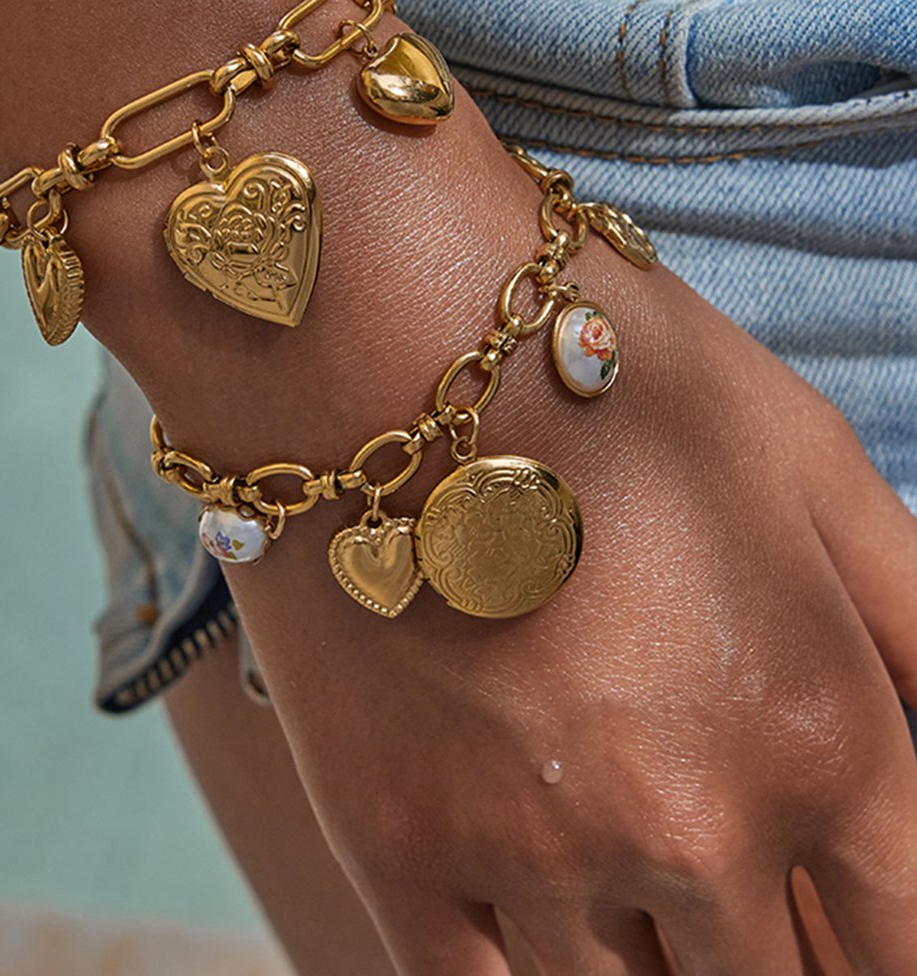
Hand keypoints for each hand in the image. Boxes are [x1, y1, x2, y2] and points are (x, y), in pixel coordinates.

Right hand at [219, 162, 916, 974]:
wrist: (376, 327)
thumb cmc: (599, 371)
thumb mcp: (805, 462)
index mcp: (818, 732)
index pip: (912, 947)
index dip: (887, 950)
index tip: (848, 923)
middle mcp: (685, 824)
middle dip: (772, 957)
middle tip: (729, 890)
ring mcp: (523, 848)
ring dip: (650, 967)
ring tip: (634, 887)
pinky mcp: (388, 843)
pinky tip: (542, 931)